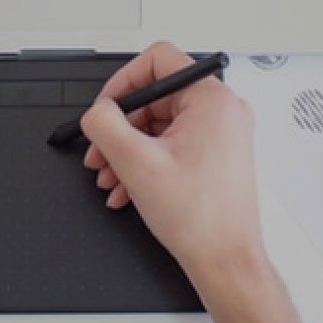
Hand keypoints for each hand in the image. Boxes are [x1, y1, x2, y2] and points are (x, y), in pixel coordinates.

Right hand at [81, 42, 262, 271]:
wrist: (226, 262)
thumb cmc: (200, 219)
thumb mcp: (136, 162)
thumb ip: (105, 125)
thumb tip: (97, 111)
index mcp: (212, 99)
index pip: (159, 60)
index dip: (123, 81)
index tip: (105, 107)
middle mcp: (222, 110)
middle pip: (154, 98)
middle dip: (120, 127)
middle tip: (100, 152)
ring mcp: (221, 133)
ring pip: (158, 125)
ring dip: (127, 149)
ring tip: (110, 175)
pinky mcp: (216, 153)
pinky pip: (170, 143)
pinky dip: (145, 161)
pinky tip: (126, 187)